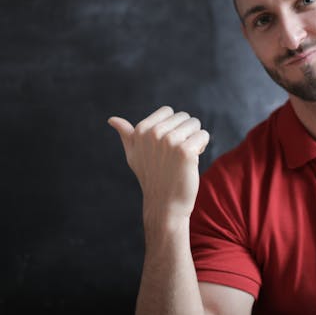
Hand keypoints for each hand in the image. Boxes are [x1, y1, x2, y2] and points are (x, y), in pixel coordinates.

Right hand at [108, 106, 209, 224]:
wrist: (164, 203)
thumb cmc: (150, 177)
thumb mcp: (133, 155)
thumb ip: (126, 135)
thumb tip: (112, 119)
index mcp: (141, 129)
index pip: (168, 111)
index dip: (172, 126)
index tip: (167, 144)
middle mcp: (154, 133)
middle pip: (183, 116)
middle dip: (185, 132)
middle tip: (176, 154)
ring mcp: (170, 141)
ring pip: (195, 124)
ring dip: (194, 138)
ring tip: (184, 157)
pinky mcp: (186, 151)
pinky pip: (203, 135)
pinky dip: (202, 146)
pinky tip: (193, 160)